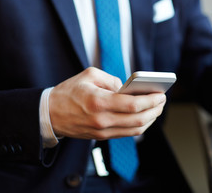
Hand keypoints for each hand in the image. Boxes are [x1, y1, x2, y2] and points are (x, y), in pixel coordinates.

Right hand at [49, 67, 165, 139]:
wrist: (49, 114)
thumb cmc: (69, 92)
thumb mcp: (89, 75)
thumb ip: (112, 80)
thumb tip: (128, 88)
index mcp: (99, 102)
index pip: (133, 105)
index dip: (151, 100)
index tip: (161, 95)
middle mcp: (102, 120)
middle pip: (138, 120)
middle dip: (155, 110)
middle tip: (162, 101)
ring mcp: (102, 131)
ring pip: (135, 130)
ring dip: (150, 119)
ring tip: (156, 109)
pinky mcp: (101, 136)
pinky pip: (126, 134)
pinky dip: (139, 126)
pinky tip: (144, 117)